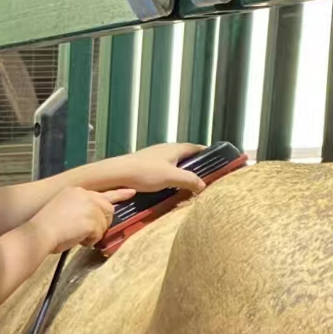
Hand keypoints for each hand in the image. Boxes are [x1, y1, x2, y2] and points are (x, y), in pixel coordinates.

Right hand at [28, 186, 130, 253]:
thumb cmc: (44, 226)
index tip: (131, 192)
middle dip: (103, 222)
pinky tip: (77, 240)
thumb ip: (77, 209)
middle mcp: (85, 195)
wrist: (39, 233)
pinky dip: (90, 240)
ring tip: (78, 236)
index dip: (118, 194)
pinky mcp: (92, 220)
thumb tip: (89, 221)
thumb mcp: (61, 209)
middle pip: (108, 208)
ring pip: (104, 223)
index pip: (101, 192)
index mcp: (76, 191)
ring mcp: (90, 207)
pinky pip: (99, 234)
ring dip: (94, 233)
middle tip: (92, 232)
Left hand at [88, 142, 205, 195]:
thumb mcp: (171, 177)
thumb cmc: (145, 173)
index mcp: (175, 148)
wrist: (117, 174)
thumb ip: (189, 180)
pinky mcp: (144, 165)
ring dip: (181, 170)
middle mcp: (165, 149)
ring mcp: (154, 156)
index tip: (215, 161)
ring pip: (173, 162)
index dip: (206, 153)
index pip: (196, 148)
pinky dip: (169, 175)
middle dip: (194, 164)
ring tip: (187, 183)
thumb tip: (203, 185)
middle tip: (202, 176)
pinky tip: (168, 185)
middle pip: (185, 155)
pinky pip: (162, 168)